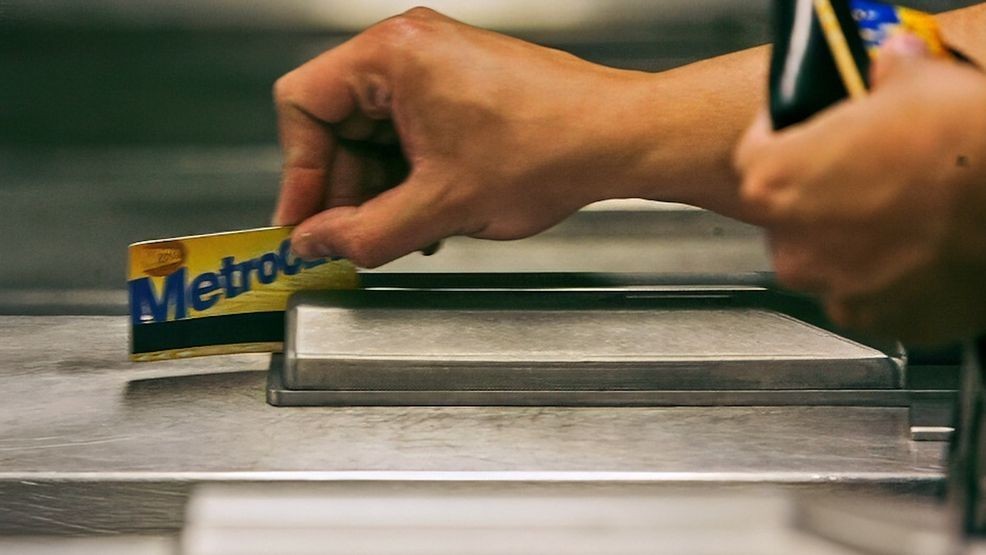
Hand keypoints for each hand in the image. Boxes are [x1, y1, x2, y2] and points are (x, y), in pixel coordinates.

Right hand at [272, 8, 656, 266]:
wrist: (618, 140)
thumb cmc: (549, 147)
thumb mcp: (441, 206)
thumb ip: (363, 233)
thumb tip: (316, 243)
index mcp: (393, 55)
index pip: (301, 104)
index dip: (296, 172)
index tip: (302, 219)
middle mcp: (411, 48)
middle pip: (336, 122)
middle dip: (343, 188)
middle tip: (347, 238)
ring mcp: (437, 64)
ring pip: (374, 133)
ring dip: (378, 189)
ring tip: (400, 231)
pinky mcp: (460, 86)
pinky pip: (409, 132)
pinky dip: (408, 176)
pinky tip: (425, 214)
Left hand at [735, 35, 985, 342]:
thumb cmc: (966, 147)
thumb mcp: (917, 81)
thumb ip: (884, 76)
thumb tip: (889, 66)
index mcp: (777, 181)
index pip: (754, 155)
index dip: (780, 137)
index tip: (799, 131)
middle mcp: (795, 246)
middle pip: (789, 213)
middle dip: (820, 194)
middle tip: (866, 172)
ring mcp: (835, 291)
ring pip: (829, 259)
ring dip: (853, 240)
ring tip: (901, 213)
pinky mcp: (879, 321)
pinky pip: (870, 296)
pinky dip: (888, 277)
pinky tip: (920, 250)